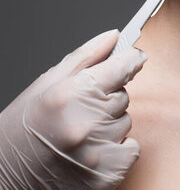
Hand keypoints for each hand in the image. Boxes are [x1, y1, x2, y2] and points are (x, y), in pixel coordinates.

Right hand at [0, 29, 147, 188]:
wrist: (6, 176)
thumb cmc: (22, 128)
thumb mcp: (47, 83)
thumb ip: (86, 56)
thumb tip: (114, 37)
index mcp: (71, 94)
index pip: (122, 67)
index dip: (131, 59)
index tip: (135, 57)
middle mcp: (86, 123)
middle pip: (123, 95)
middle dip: (107, 97)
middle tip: (82, 107)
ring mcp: (97, 151)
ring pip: (126, 121)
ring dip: (110, 123)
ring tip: (81, 130)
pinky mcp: (105, 175)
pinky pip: (131, 149)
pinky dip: (118, 147)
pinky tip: (92, 148)